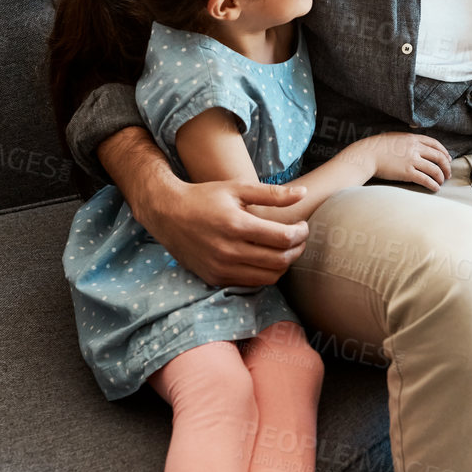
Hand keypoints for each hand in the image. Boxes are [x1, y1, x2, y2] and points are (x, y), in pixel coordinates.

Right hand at [139, 176, 309, 285]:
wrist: (167, 214)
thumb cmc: (204, 197)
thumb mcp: (237, 188)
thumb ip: (272, 194)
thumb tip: (303, 195)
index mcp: (236, 225)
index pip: (283, 238)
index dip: (301, 233)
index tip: (302, 226)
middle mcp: (229, 251)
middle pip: (280, 260)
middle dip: (297, 249)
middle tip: (298, 238)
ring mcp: (221, 268)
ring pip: (269, 277)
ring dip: (284, 264)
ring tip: (284, 249)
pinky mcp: (215, 278)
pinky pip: (251, 283)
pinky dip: (265, 273)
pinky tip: (265, 258)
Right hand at [351, 133, 452, 190]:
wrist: (366, 155)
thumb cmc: (377, 147)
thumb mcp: (395, 137)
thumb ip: (407, 140)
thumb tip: (415, 145)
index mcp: (412, 138)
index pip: (435, 144)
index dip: (444, 152)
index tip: (448, 158)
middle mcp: (415, 148)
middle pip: (439, 157)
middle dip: (446, 166)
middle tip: (448, 173)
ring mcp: (412, 160)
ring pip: (434, 169)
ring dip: (441, 177)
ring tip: (441, 182)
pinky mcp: (407, 173)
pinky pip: (425, 179)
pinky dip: (433, 184)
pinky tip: (435, 188)